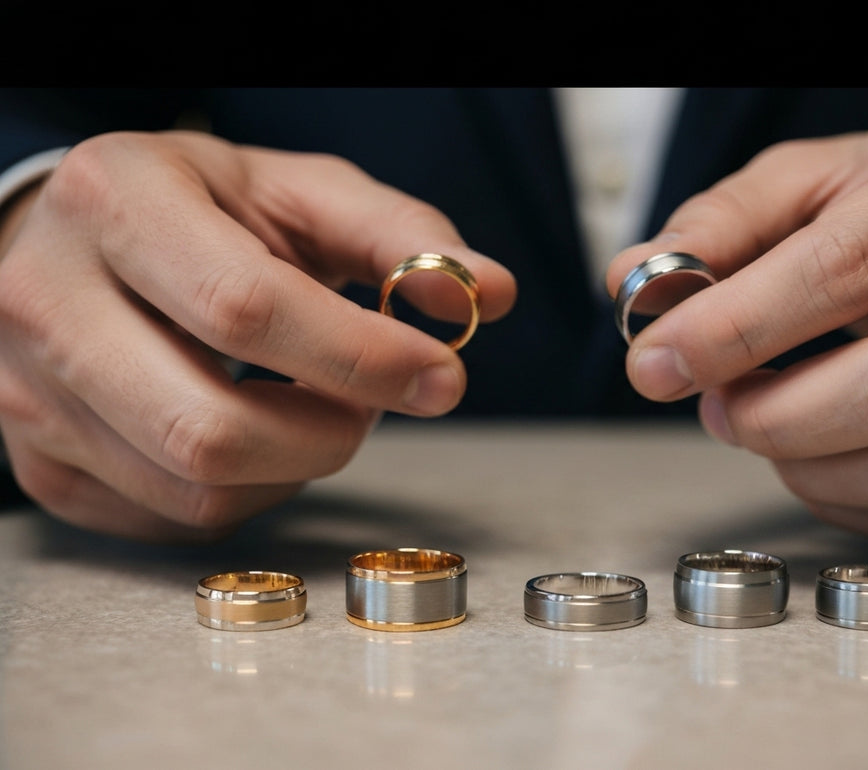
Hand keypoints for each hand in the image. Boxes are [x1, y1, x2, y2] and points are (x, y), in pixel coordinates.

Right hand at [0, 131, 515, 540]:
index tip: (441, 375)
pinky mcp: (43, 465)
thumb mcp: (299, 192)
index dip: (361, 357)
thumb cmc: (200, 212)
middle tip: (374, 401)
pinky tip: (258, 429)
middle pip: (212, 427)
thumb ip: (400, 235)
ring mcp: (28, 395)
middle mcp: (47, 302)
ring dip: (298, 463)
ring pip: (199, 488)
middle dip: (331, 433)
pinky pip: (179, 517)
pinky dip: (253, 489)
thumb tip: (490, 293)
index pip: (246, 307)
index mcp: (115, 202)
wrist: (71, 242)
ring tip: (314, 403)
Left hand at [608, 108, 867, 540]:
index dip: (734, 329)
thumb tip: (633, 283)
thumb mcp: (809, 179)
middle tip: (712, 406)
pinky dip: (849, 500)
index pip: (845, 270)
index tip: (658, 360)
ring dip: (808, 466)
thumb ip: (719, 227)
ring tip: (758, 425)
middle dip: (774, 416)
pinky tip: (811, 458)